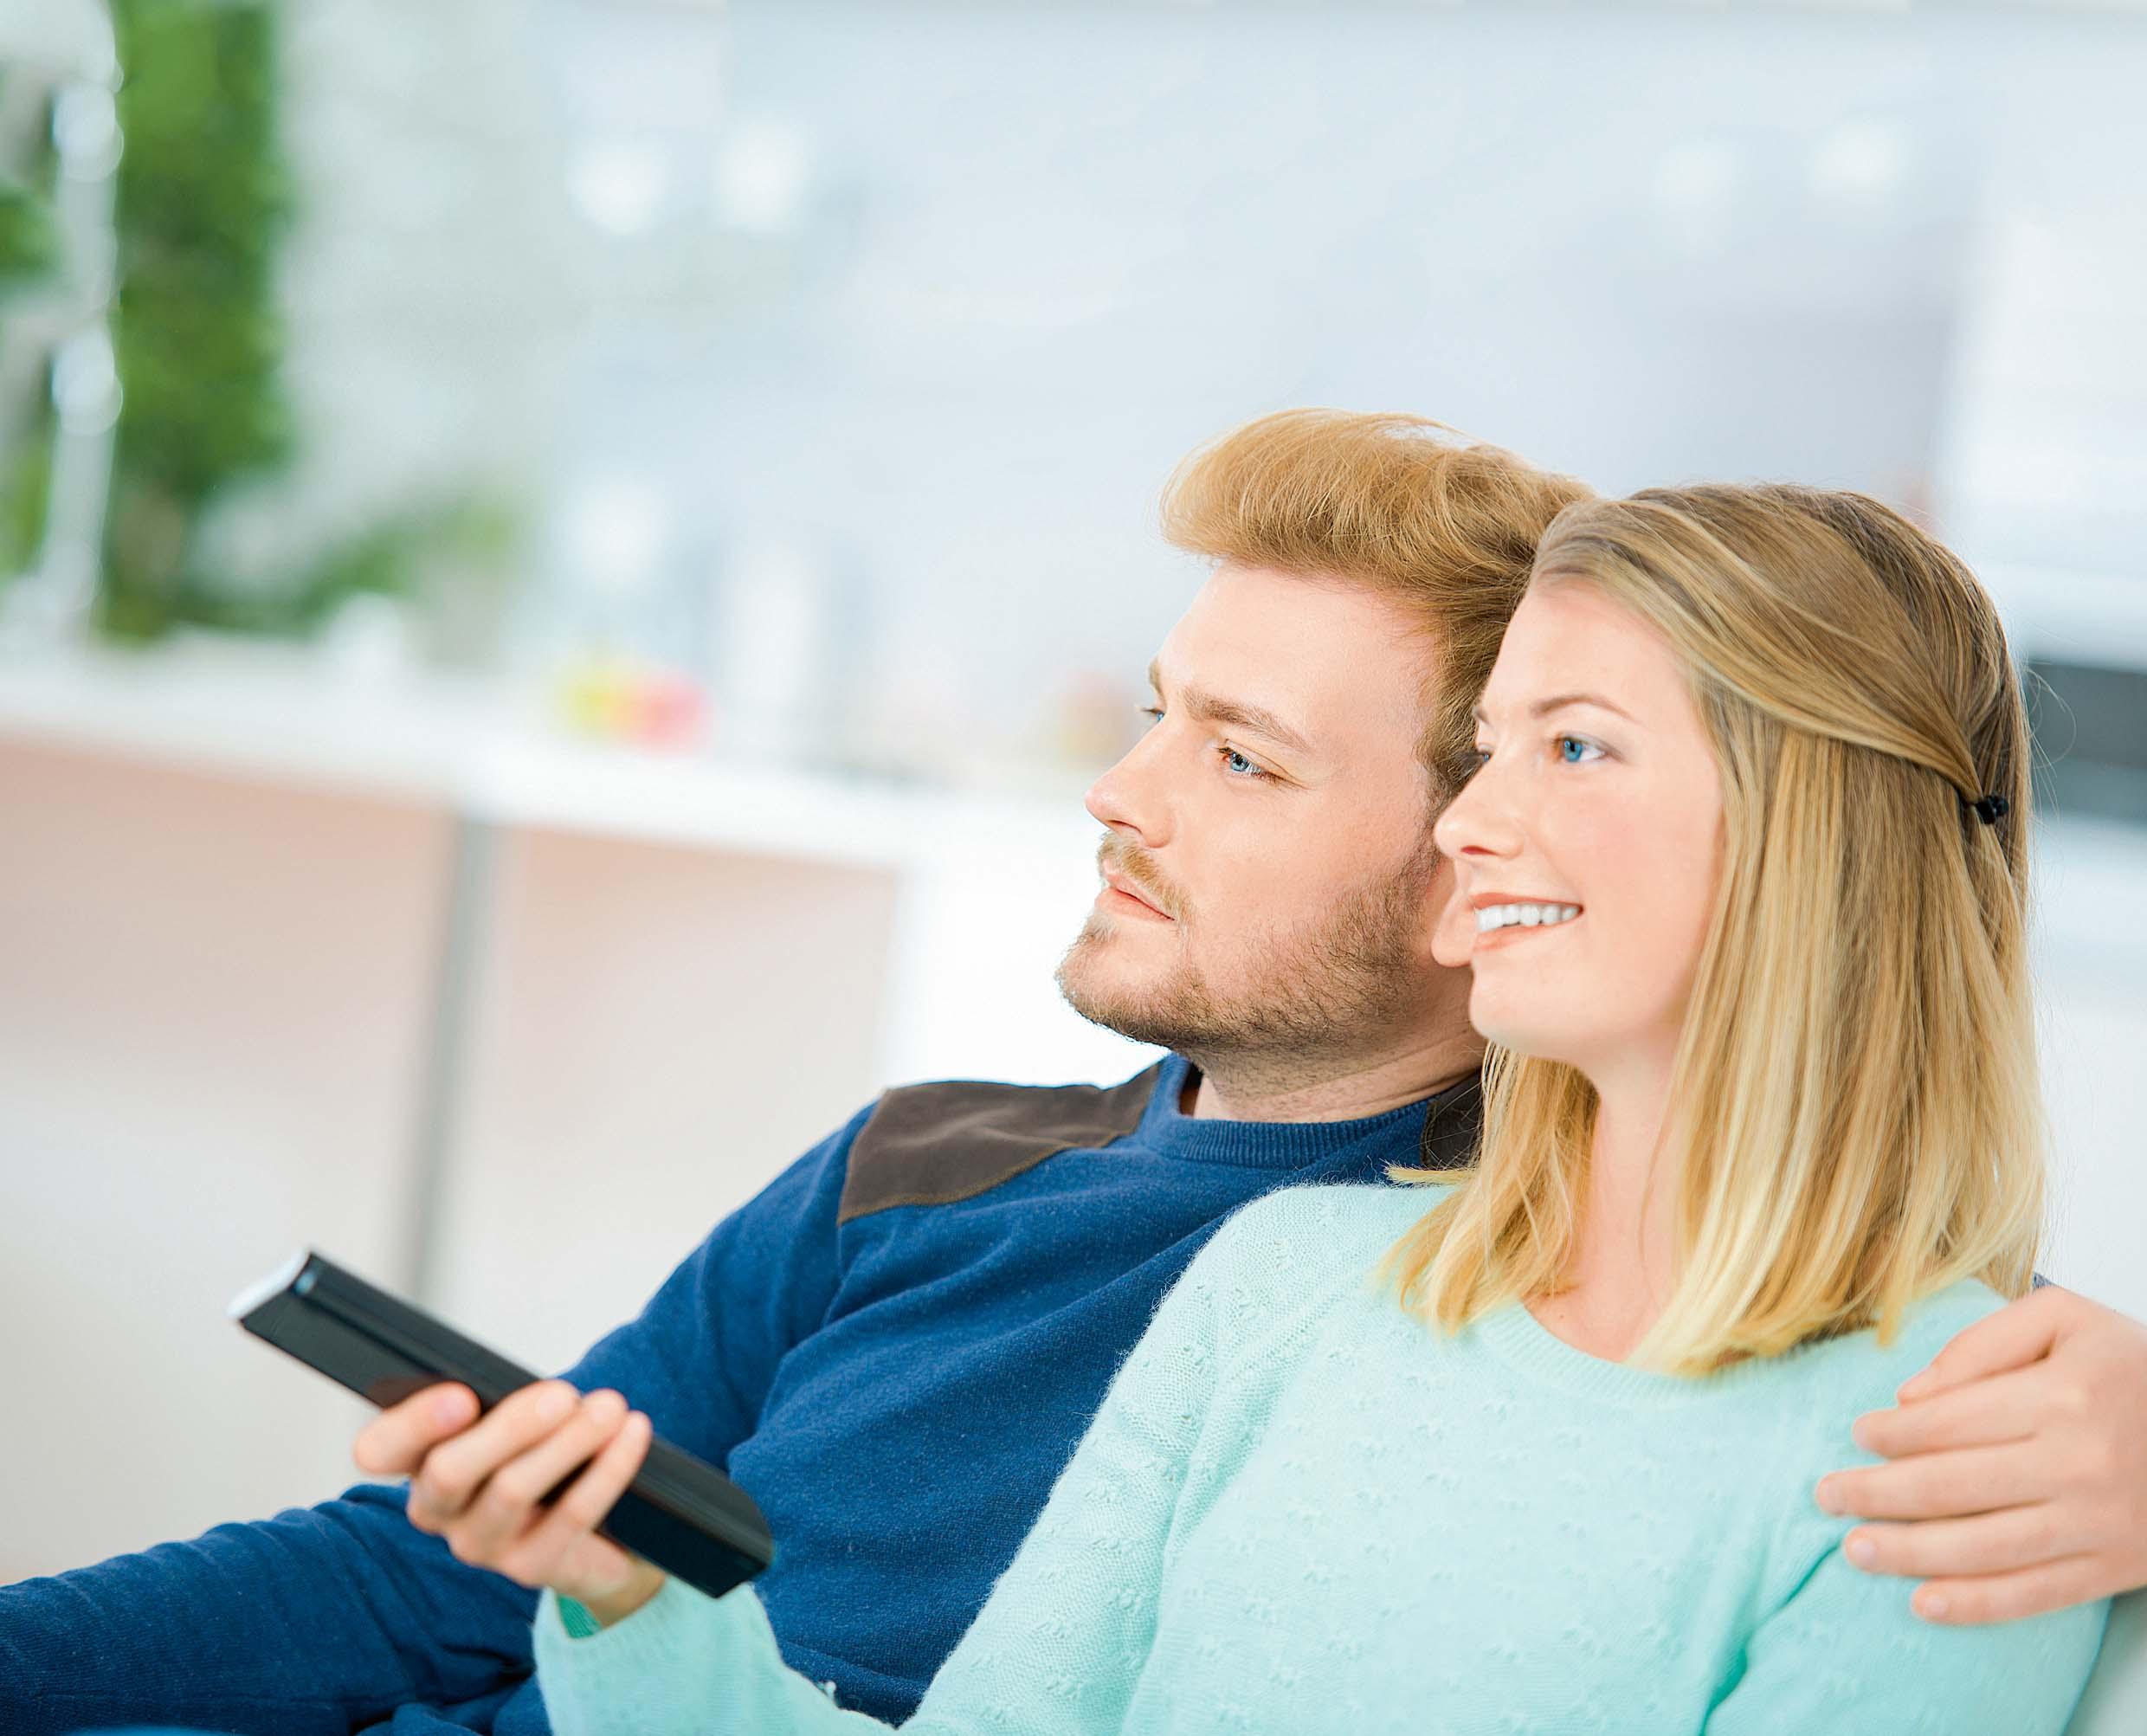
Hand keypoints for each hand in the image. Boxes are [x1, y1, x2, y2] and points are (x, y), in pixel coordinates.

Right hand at [354, 1379, 664, 1626]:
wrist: (600, 1535)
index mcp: (421, 1463)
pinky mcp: (532, 1568)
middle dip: (509, 1426)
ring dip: (567, 1442)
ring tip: (610, 1407)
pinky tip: (632, 1433)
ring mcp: (482, 1547)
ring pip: (512, 1491)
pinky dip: (607, 1468)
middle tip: (563, 1394)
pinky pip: (571, 1515)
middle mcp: (440, 1511)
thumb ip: (508, 1406)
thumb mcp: (520, 1427)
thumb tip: (542, 1393)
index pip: (381, 1449)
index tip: (462, 1395)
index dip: (411, 1423)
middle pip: (450, 1471)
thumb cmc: (547, 1460)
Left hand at [1814, 1285, 2146, 1623]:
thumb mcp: (2066, 1321)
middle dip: (1877, 1493)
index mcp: (2061, 1396)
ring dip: (1909, 1553)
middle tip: (1826, 1495)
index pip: (1950, 1421)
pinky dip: (1976, 1604)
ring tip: (1855, 1549)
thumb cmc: (2134, 1369)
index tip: (1857, 1436)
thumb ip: (1983, 1344)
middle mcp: (2078, 1463)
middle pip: (1953, 1486)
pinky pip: (2035, 1593)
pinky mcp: (2115, 1568)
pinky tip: (1925, 1602)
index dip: (1892, 1433)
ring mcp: (2097, 1523)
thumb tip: (1910, 1396)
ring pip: (1984, 1547)